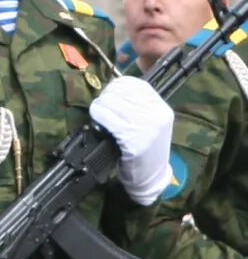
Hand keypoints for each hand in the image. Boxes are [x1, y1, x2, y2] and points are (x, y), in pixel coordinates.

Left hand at [91, 76, 174, 204]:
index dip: (115, 86)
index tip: (109, 95)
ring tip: (99, 114)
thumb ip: (137, 104)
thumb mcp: (150, 122)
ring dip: (98, 106)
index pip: (133, 83)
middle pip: (119, 91)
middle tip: (102, 107)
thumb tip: (111, 87)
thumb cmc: (146, 148)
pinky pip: (107, 117)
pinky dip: (98, 116)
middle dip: (105, 97)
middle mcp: (157, 114)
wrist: (150, 176)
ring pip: (110, 102)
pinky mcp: (133, 138)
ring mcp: (146, 126)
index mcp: (161, 107)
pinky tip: (97, 121)